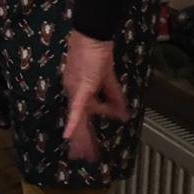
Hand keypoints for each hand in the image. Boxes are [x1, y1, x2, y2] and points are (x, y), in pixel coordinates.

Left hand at [62, 30, 128, 161]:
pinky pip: (77, 108)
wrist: (93, 35)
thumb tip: (125, 114)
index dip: (89, 130)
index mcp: (80, 92)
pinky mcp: (79, 88)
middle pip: (78, 122)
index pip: (86, 115)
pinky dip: (73, 122)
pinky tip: (68, 136)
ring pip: (77, 119)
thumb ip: (114, 96)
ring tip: (78, 154)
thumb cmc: (98, 52)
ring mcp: (75, 91)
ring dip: (78, 138)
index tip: (94, 143)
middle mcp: (74, 93)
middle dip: (81, 140)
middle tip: (81, 158)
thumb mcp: (108, 78)